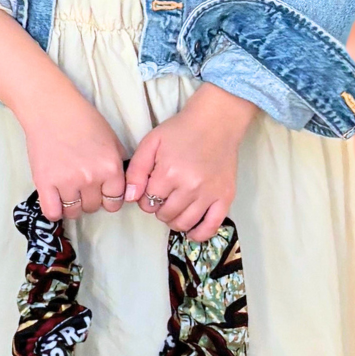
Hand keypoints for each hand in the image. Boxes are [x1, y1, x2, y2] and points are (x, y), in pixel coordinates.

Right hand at [0, 3, 125, 220]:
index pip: (115, 202)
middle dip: (89, 199)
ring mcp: (67, 182)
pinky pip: (52, 212)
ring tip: (68, 191)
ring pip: (74, 212)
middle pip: (94, 208)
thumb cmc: (82, 119)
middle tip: (81, 185)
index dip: (108, 198)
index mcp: (110, 168)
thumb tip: (122, 187)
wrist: (51, 108)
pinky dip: (55, 211)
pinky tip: (56, 201)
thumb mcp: (112, 140)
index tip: (101, 192)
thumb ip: (119, 164)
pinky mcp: (45, 183)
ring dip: (72, 205)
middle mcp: (91, 178)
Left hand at [125, 83, 255, 241]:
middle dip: (159, 209)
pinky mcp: (225, 198)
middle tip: (165, 196)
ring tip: (176, 208)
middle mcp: (189, 187)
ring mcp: (209, 194)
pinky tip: (191, 231)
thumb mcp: (151, 142)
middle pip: (165, 215)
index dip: (146, 198)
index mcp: (169, 173)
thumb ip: (136, 170)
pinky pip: (211, 227)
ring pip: (184, 223)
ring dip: (174, 221)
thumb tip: (129, 198)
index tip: (153, 188)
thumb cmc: (181, 130)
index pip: (148, 203)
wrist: (217, 121)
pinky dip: (199, 234)